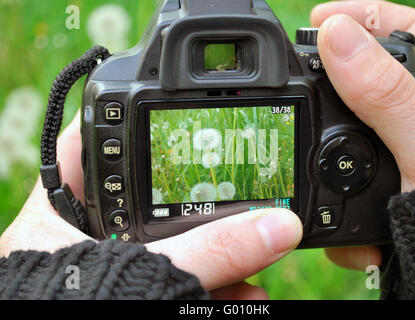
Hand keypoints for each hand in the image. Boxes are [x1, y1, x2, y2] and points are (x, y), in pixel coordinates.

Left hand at [0, 113, 301, 298]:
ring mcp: (116, 265)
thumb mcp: (143, 274)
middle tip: (236, 191)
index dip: (130, 118)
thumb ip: (208, 251)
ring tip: (256, 252)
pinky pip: (183, 278)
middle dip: (200, 201)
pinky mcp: (142, 291)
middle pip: (149, 194)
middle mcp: (88, 235)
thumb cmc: (62, 309)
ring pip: (174, 244)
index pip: (93, 142)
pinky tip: (247, 292)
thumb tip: (276, 226)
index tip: (173, 110)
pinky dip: (217, 285)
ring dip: (218, 252)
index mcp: (65, 215)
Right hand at [310, 0, 414, 269]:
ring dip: (327, 160)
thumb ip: (383, 95)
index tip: (317, 19)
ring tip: (316, 176)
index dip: (360, 15)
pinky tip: (343, 223)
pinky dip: (334, 201)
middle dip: (329, 91)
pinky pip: (345, 180)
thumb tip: (336, 37)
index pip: (403, 29)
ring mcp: (398, 152)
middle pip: (366, 81)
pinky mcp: (382, 183)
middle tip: (298, 94)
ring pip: (346, 137)